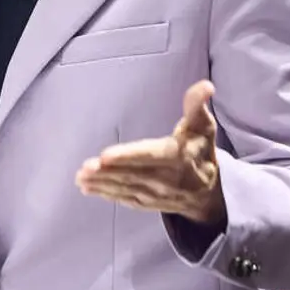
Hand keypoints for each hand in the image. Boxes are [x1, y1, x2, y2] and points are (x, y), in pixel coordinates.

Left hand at [75, 80, 226, 226]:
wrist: (208, 192)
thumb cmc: (200, 150)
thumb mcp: (202, 126)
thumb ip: (197, 106)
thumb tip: (206, 86)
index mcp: (177, 157)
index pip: (149, 155)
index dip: (128, 156)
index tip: (105, 156)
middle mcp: (165, 179)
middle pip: (132, 174)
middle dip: (107, 172)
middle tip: (85, 167)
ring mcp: (154, 194)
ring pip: (124, 187)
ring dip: (101, 183)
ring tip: (80, 177)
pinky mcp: (146, 203)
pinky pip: (124, 198)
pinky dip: (105, 194)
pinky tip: (87, 188)